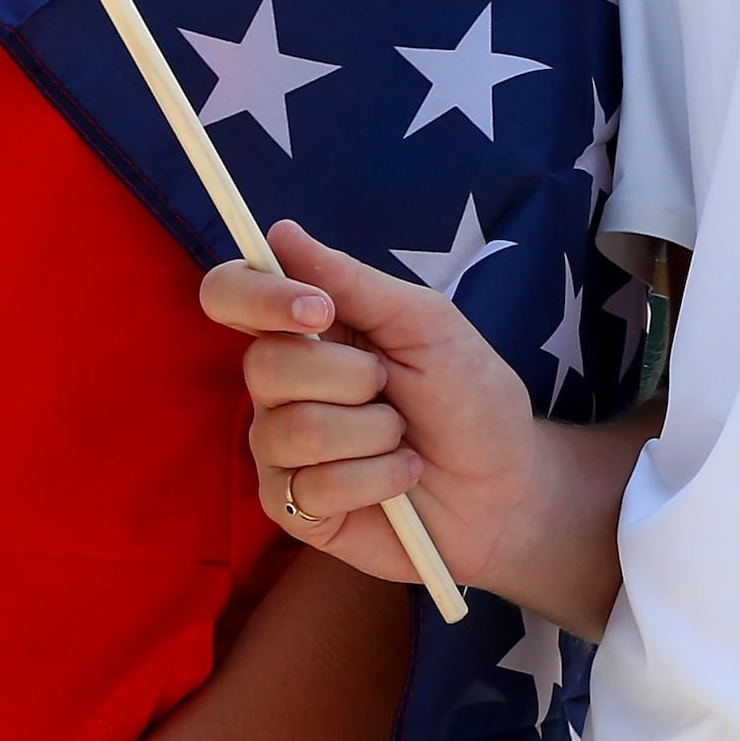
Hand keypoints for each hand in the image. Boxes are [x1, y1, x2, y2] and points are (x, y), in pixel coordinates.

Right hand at [199, 218, 544, 591]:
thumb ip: (352, 282)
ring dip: (372, 433)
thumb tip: (279, 231)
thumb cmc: (470, 398)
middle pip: (263, 365)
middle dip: (349, 377)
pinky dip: (376, 479)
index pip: (232, 294)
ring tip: (401, 438)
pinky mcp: (297, 508)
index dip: (258, 296)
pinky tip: (399, 479)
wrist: (507, 488)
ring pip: (294, 429)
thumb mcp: (426, 324)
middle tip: (391, 388)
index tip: (318, 309)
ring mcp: (281, 450)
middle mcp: (280, 385)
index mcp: (305, 328)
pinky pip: (314, 488)